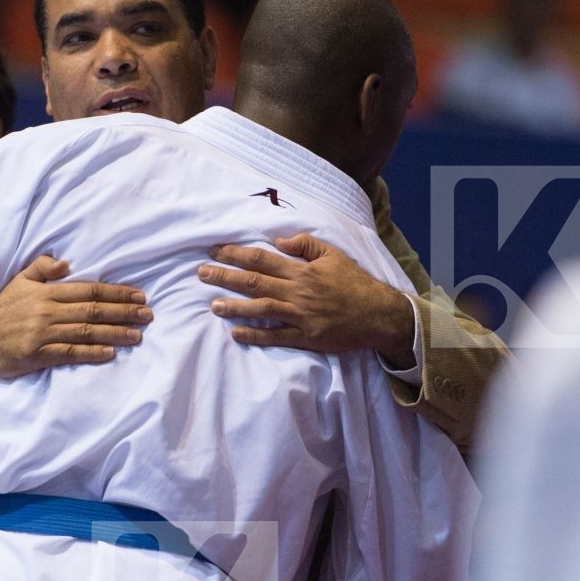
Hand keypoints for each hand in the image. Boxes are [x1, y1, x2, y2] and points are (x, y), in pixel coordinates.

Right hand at [0, 256, 150, 378]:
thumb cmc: (3, 310)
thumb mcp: (20, 282)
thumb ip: (42, 269)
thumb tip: (65, 263)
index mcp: (46, 293)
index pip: (88, 290)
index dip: (115, 293)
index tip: (138, 295)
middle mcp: (47, 312)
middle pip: (92, 311)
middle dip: (123, 312)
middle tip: (147, 314)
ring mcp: (42, 334)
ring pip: (85, 332)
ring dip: (115, 334)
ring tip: (137, 335)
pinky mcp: (38, 355)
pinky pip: (69, 353)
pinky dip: (91, 353)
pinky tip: (110, 353)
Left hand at [199, 234, 415, 367]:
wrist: (378, 315)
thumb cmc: (354, 283)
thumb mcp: (333, 255)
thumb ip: (305, 245)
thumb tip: (278, 242)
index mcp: (302, 270)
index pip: (262, 259)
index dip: (235, 254)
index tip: (214, 250)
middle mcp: (297, 292)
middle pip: (254, 282)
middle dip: (224, 277)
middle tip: (200, 273)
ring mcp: (300, 316)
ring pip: (260, 309)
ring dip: (234, 307)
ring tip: (212, 304)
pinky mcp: (306, 338)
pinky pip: (275, 337)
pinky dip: (255, 335)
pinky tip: (236, 333)